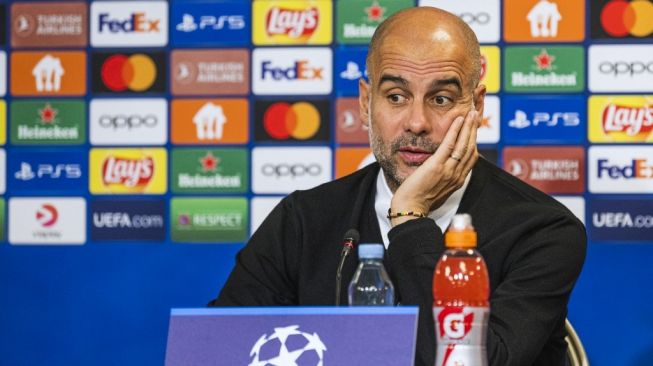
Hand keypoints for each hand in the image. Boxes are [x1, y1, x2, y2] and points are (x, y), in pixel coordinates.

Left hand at [390, 109, 478, 225]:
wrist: (410, 209)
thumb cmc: (419, 201)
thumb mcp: (437, 188)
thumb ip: (443, 176)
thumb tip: (443, 167)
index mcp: (458, 180)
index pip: (471, 157)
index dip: (474, 140)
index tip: (474, 128)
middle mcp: (457, 175)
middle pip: (471, 148)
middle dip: (475, 130)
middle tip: (476, 114)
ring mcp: (448, 170)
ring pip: (464, 145)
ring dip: (468, 126)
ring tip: (471, 113)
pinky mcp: (437, 166)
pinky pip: (449, 145)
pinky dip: (455, 131)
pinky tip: (458, 120)